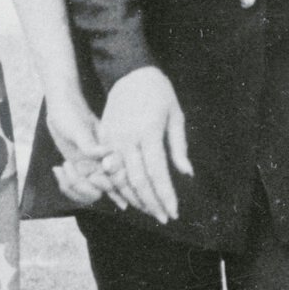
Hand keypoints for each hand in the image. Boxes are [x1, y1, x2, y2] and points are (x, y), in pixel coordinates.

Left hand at [44, 91, 110, 207]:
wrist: (61, 107)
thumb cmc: (72, 113)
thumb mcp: (79, 129)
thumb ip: (92, 145)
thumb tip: (108, 154)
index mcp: (109, 156)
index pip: (114, 183)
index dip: (102, 185)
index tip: (89, 175)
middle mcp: (102, 165)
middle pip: (98, 193)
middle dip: (81, 187)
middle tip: (69, 166)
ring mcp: (90, 168)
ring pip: (85, 194)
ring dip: (70, 186)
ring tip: (61, 168)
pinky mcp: (79, 168)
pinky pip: (74, 187)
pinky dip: (64, 183)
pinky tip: (57, 169)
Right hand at [97, 67, 191, 222]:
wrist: (130, 73)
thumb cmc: (159, 93)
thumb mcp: (175, 115)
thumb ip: (178, 147)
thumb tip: (186, 173)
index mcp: (148, 132)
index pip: (157, 173)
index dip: (165, 195)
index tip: (173, 211)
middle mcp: (127, 138)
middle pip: (137, 180)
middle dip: (150, 203)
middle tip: (162, 217)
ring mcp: (111, 138)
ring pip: (119, 178)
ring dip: (134, 198)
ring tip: (149, 210)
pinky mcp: (102, 137)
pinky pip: (108, 168)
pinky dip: (118, 185)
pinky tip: (129, 196)